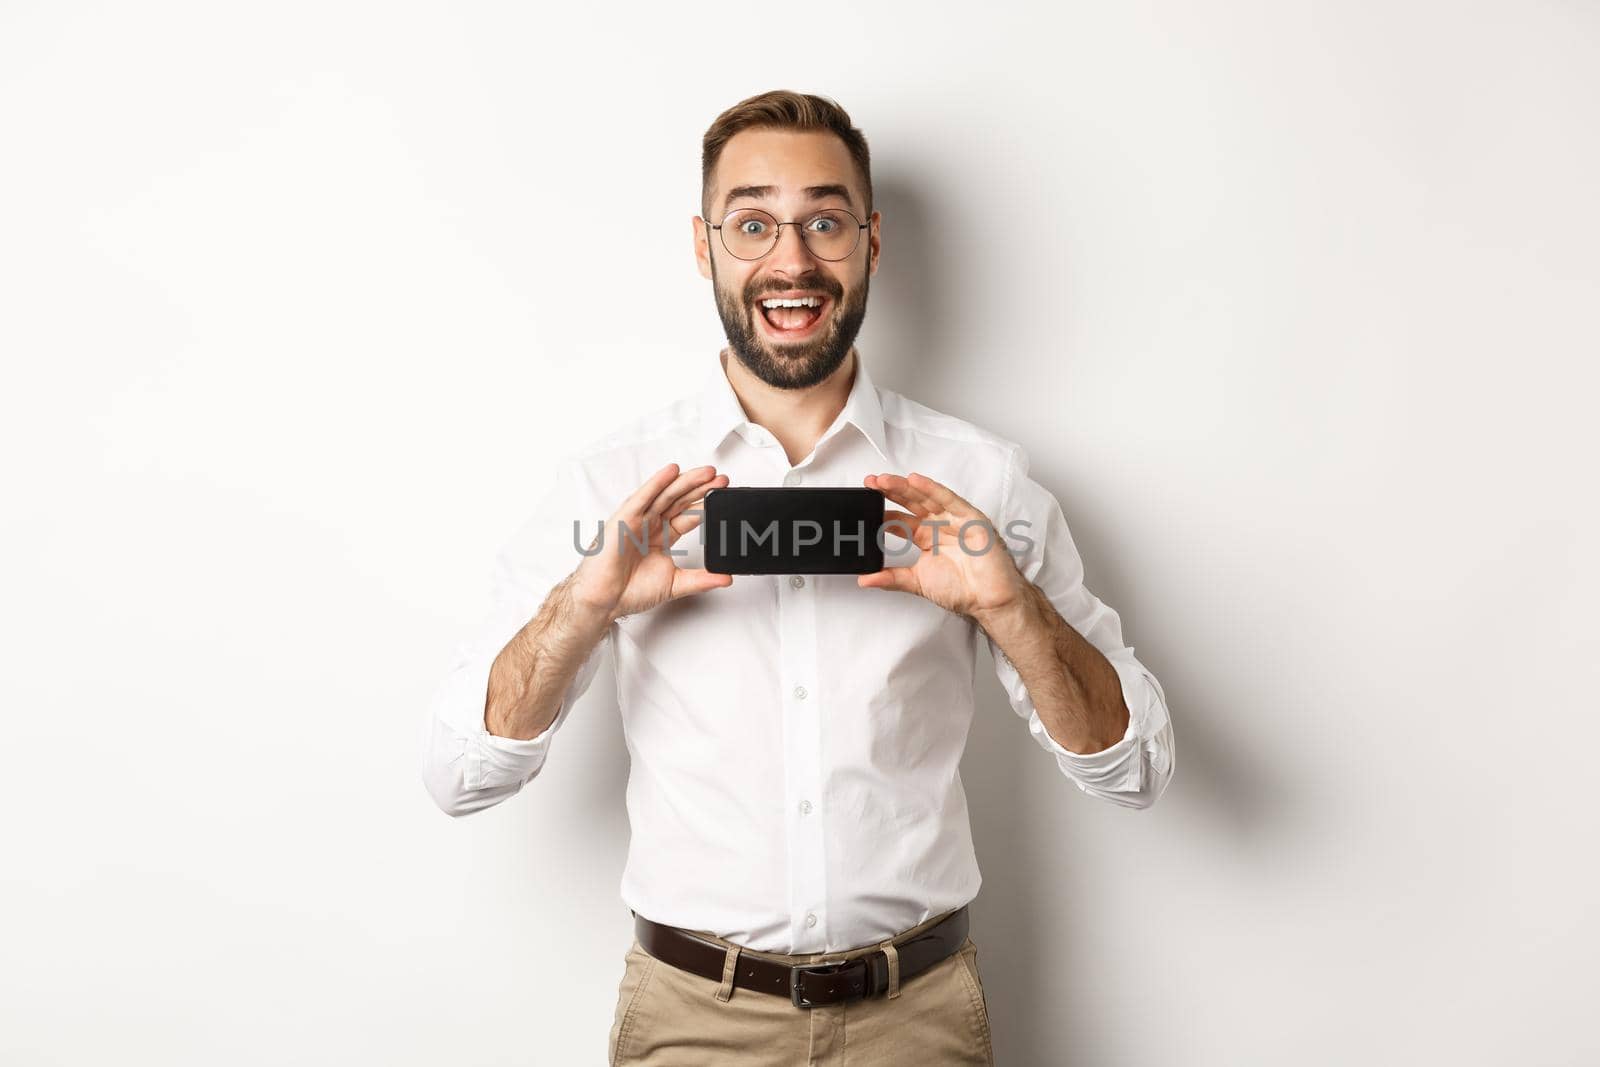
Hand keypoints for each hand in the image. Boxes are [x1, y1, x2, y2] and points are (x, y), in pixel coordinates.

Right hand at [572, 463, 731, 621]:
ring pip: (665, 495)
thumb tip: (725, 578)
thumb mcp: (675, 584)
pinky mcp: (623, 519)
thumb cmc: (629, 591)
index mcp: (662, 536)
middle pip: (679, 500)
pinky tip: (670, 472)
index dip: (705, 504)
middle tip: (721, 478)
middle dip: (700, 488)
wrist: (604, 601)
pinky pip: (642, 498)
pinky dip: (656, 484)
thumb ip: (701, 580)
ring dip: (685, 481)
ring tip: (706, 472)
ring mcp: (637, 520)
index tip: (723, 495)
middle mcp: (650, 525)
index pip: (688, 515)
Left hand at [860, 471, 1028, 621]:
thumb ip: (891, 578)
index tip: (863, 506)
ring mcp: (955, 520)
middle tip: (869, 484)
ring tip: (884, 480)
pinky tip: (916, 481)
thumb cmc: (962, 591)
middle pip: (910, 504)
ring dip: (905, 487)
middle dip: (889, 492)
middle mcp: (939, 526)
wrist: (989, 600)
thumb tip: (865, 579)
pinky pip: (950, 500)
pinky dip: (933, 489)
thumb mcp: (917, 582)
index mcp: (926, 538)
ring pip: (926, 498)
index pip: (900, 520)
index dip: (882, 512)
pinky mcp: (970, 518)